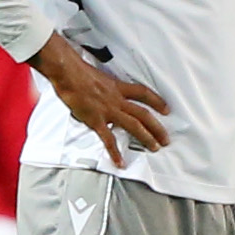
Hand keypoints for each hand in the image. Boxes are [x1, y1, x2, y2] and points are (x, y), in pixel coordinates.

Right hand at [38, 37, 169, 167]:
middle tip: (165, 138)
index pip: (144, 94)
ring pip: (134, 126)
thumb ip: (106, 87)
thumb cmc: (79, 73)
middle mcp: (117, 100)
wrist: (68, 74)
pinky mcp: (96, 120)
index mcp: (118, 87)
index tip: (166, 109)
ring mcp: (108, 111)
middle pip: (144, 114)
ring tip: (154, 148)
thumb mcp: (99, 77)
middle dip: (157, 127)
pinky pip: (108, 139)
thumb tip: (105, 91)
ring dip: (146, 138)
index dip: (157, 102)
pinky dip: (114, 151)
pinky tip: (120, 161)